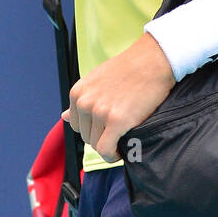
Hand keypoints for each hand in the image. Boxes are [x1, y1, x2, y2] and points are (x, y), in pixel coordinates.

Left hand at [62, 33, 176, 161]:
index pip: (77, 125)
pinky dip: (113, 156)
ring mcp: (100, 112)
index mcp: (78, 92)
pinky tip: (123, 152)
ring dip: (110, 146)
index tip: (106, 129)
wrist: (153, 60)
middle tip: (119, 132)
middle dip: (102, 137)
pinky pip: (106, 150)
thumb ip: (81, 99)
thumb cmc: (129, 68)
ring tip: (124, 138)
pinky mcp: (117, 120)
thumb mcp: (97, 79)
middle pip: (86, 137)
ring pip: (97, 145)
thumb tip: (64, 116)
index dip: (93, 129)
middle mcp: (85, 103)